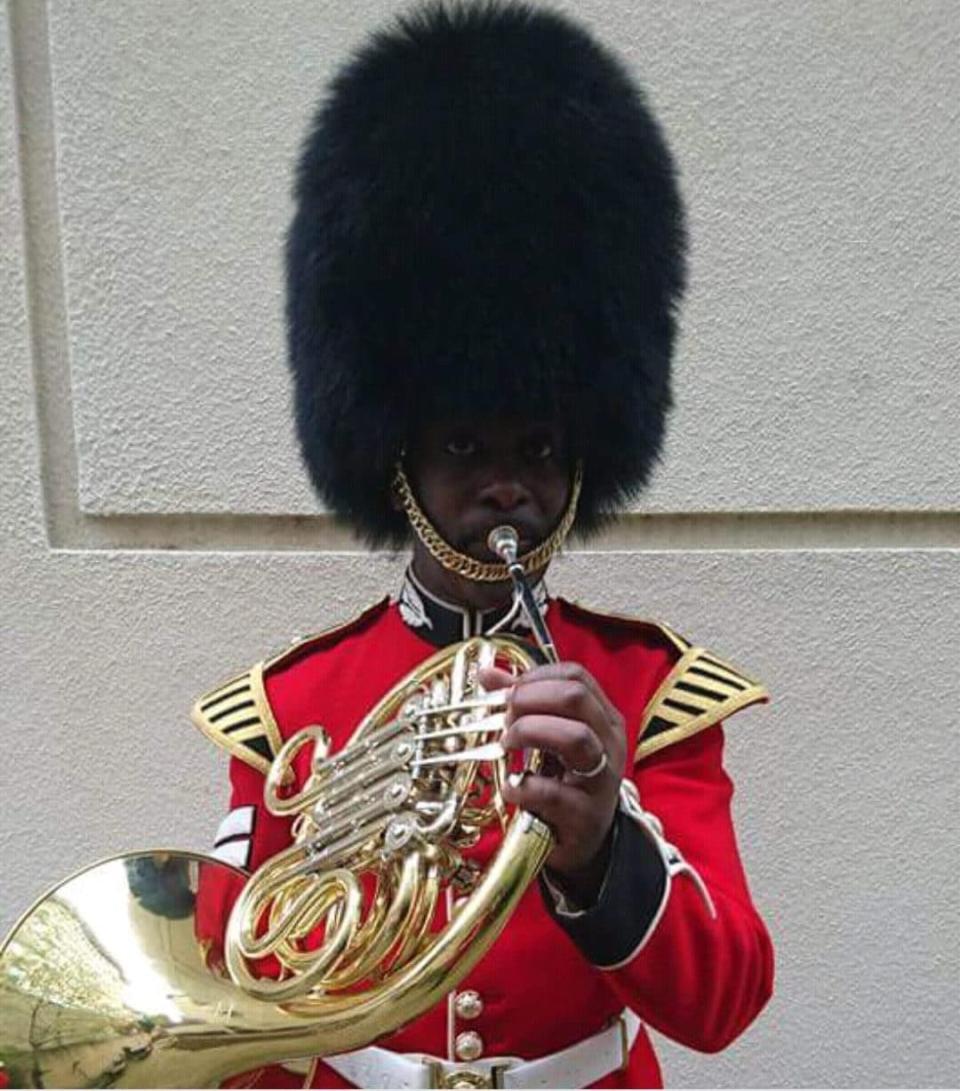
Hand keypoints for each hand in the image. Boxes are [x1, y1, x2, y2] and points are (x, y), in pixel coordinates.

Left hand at [477, 661, 626, 885]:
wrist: (583, 841)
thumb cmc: (565, 782)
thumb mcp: (549, 738)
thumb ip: (522, 703)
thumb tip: (487, 673)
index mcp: (602, 718)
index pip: (576, 677)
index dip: (536, 677)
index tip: (508, 691)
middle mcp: (608, 743)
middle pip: (576, 698)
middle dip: (530, 699)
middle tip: (505, 715)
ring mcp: (602, 779)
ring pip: (576, 737)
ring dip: (531, 732)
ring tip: (507, 743)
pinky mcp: (585, 816)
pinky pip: (554, 793)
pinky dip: (524, 786)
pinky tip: (511, 787)